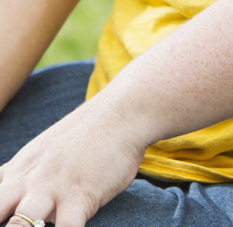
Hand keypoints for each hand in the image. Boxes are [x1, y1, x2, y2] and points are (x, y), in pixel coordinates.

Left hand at [0, 96, 149, 226]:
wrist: (123, 113)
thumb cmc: (89, 134)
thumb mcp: (44, 149)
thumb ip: (24, 174)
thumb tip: (16, 200)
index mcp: (17, 171)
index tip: (5, 212)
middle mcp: (28, 182)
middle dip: (2, 225)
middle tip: (14, 225)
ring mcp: (52, 190)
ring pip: (20, 225)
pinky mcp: (80, 198)